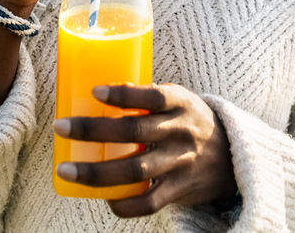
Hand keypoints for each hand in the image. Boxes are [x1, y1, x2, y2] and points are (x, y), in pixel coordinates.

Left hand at [53, 83, 237, 217]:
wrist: (233, 158)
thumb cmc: (191, 121)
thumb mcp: (179, 100)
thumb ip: (147, 98)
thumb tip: (100, 91)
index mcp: (181, 104)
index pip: (153, 96)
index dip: (124, 94)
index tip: (95, 91)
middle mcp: (182, 133)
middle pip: (134, 131)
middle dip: (94, 130)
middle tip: (61, 127)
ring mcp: (181, 163)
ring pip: (136, 170)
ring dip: (97, 172)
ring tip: (66, 170)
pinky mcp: (180, 190)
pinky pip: (149, 202)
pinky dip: (125, 204)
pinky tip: (104, 199)